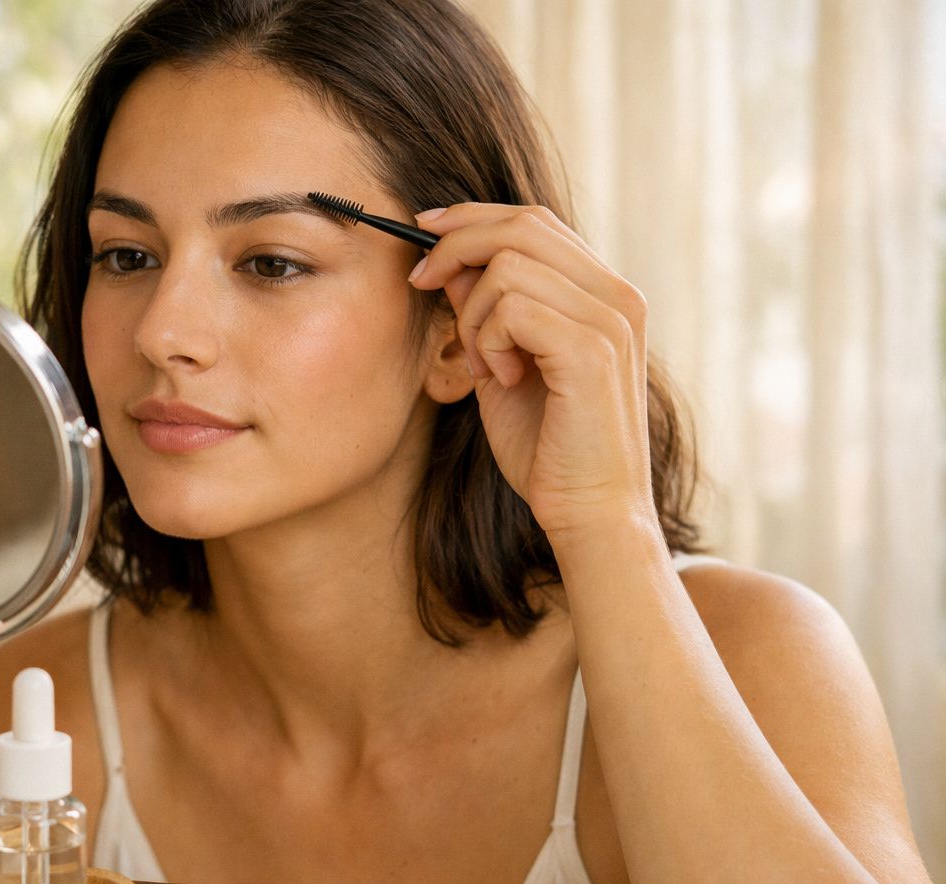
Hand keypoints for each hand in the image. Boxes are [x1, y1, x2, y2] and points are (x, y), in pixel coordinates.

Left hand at [407, 203, 656, 537]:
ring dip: (473, 317)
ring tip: (486, 365)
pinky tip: (502, 379)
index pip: (534, 221)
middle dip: (455, 246)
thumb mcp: (501, 365)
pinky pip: (511, 309)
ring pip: (507, 268)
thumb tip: (448, 263)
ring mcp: (610, 319)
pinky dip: (488, 341)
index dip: (471, 217)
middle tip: (420, 283)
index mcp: (603, 294)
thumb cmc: (546, 449)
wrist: (588, 511)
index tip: (422, 231)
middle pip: (521, 224)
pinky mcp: (591, 349)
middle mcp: (617, 296)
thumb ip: (484, 312)